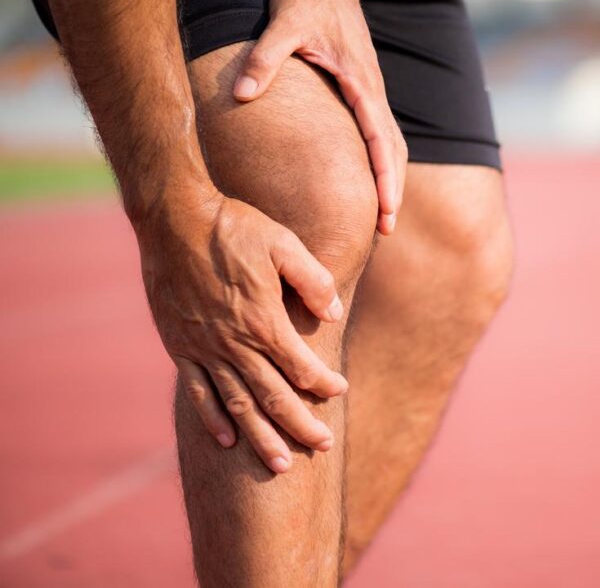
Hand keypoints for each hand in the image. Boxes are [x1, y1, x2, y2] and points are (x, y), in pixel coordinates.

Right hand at [137, 187, 346, 473]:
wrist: (174, 220)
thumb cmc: (235, 227)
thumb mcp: (285, 244)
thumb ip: (314, 281)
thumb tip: (335, 314)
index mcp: (264, 320)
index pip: (302, 366)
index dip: (324, 383)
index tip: (340, 391)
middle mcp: (234, 343)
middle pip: (273, 396)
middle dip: (301, 424)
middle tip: (323, 447)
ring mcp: (204, 348)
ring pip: (237, 404)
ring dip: (260, 436)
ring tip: (281, 464)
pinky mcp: (181, 346)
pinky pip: (198, 392)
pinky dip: (213, 419)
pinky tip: (226, 442)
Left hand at [232, 0, 406, 235]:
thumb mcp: (282, 24)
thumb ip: (264, 60)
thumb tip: (242, 96)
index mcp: (361, 84)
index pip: (379, 140)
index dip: (384, 178)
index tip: (386, 210)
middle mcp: (372, 91)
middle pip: (393, 151)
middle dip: (392, 190)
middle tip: (386, 230)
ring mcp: (371, 91)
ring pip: (391, 144)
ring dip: (390, 179)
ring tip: (383, 216)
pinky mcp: (364, 90)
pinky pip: (379, 133)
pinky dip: (382, 160)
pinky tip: (372, 179)